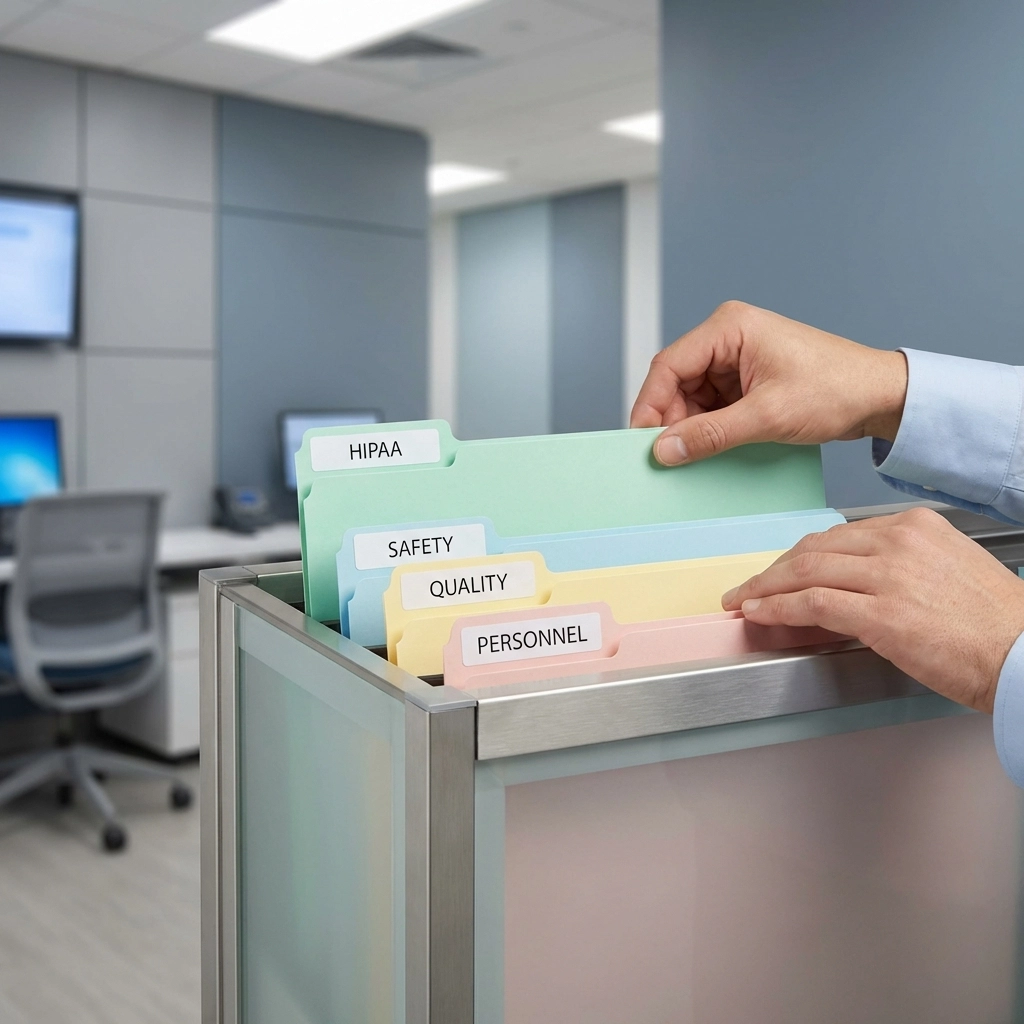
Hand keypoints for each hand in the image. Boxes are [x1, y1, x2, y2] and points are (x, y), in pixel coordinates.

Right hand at [630, 301, 908, 465]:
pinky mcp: (746, 378)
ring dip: (691, 426)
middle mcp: (728, 336)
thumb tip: (665, 450)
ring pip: (691, 396)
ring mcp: (736, 357)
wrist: (882, 396)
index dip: (650, 405)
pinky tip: (713, 447)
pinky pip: (711, 404)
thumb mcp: (767, 417)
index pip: (669, 365)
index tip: (642, 441)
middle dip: (671, 420)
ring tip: (697, 454)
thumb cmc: (837, 389)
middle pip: (676, 382)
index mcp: (730, 327)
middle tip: (669, 456)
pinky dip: (708, 427)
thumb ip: (711, 434)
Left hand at [721, 507, 1023, 712]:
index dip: (800, 556)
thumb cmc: (993, 625)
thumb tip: (849, 587)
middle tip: (751, 587)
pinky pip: (810, 602)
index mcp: (915, 527)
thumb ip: (896, 568)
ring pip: (804, 571)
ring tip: (744, 601)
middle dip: (774, 570)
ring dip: (764, 588)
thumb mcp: (943, 572)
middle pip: (814, 549)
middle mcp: (898, 541)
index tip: (781, 571)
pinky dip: (777, 607)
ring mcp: (888, 575)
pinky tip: (760, 614)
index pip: (839, 536)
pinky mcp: (880, 612)